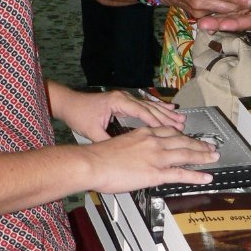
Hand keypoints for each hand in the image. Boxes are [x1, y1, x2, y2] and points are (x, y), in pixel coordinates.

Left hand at [56, 88, 185, 141]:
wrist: (68, 103)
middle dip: (167, 116)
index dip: (158, 122)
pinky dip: (156, 109)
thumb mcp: (93, 132)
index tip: (171, 130)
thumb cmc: (79, 115)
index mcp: (118, 102)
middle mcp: (124, 98)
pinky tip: (167, 111)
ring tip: (180, 118)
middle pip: (150, 107)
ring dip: (165, 112)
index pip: (142, 112)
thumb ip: (109, 140)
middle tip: (182, 123)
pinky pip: (145, 105)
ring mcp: (125, 98)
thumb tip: (122, 153)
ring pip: (150, 105)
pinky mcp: (124, 101)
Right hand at [84, 126, 218, 193]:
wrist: (93, 163)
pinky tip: (207, 177)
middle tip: (211, 146)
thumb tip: (137, 156)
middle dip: (199, 144)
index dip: (183, 135)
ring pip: (186, 154)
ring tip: (214, 157)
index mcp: (144, 134)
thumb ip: (134, 147)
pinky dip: (197, 175)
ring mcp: (157, 157)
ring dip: (203, 156)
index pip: (170, 132)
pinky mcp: (156, 173)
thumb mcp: (120, 143)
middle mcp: (154, 142)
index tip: (191, 137)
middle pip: (182, 141)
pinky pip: (181, 174)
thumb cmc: (100, 156)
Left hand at [198, 0, 250, 33]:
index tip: (222, 23)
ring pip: (231, 19)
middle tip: (201, 25)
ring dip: (215, 21)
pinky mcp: (249, 14)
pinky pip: (233, 15)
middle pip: (234, 23)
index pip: (248, 22)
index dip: (235, 23)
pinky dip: (221, 15)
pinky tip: (208, 15)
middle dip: (218, 24)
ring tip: (198, 21)